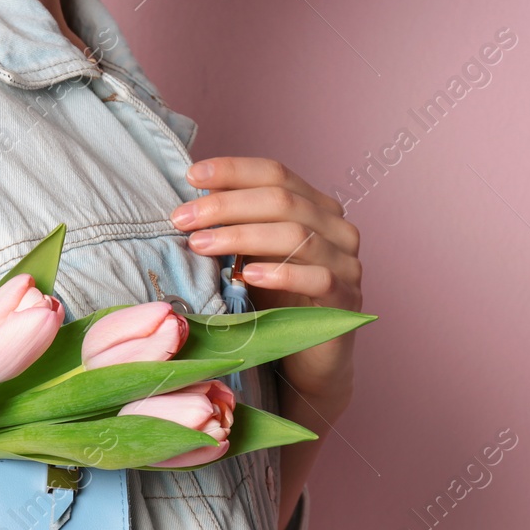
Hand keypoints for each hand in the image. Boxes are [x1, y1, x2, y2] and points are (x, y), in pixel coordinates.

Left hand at [172, 156, 363, 418]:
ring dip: (241, 237)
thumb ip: (235, 228)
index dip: (234, 170)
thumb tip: (188, 203)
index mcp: (315, 207)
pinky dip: (280, 272)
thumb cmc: (276, 304)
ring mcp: (346, 263)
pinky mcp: (346, 299)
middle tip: (182, 218)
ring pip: (295, 235)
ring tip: (201, 244)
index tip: (191, 175)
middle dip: (226, 205)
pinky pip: (317, 278)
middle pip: (281, 200)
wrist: (308, 359)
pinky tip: (247, 275)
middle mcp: (336, 228)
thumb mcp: (251, 258)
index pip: (275, 173)